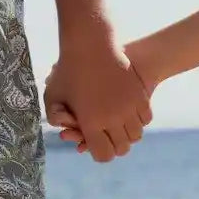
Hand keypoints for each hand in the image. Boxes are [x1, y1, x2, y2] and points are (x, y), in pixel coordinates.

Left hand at [44, 29, 151, 162]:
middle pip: (122, 148)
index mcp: (91, 122)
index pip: (103, 155)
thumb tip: (64, 132)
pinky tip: (129, 113)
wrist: (91, 43)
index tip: (94, 145)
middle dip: (114, 146)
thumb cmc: (68, 69)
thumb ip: (54, 118)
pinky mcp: (140, 95)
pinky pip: (146, 120)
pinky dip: (139, 121)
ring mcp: (129, 107)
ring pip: (136, 135)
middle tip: (108, 136)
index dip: (98, 153)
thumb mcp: (52, 94)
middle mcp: (113, 118)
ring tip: (119, 125)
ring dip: (128, 134)